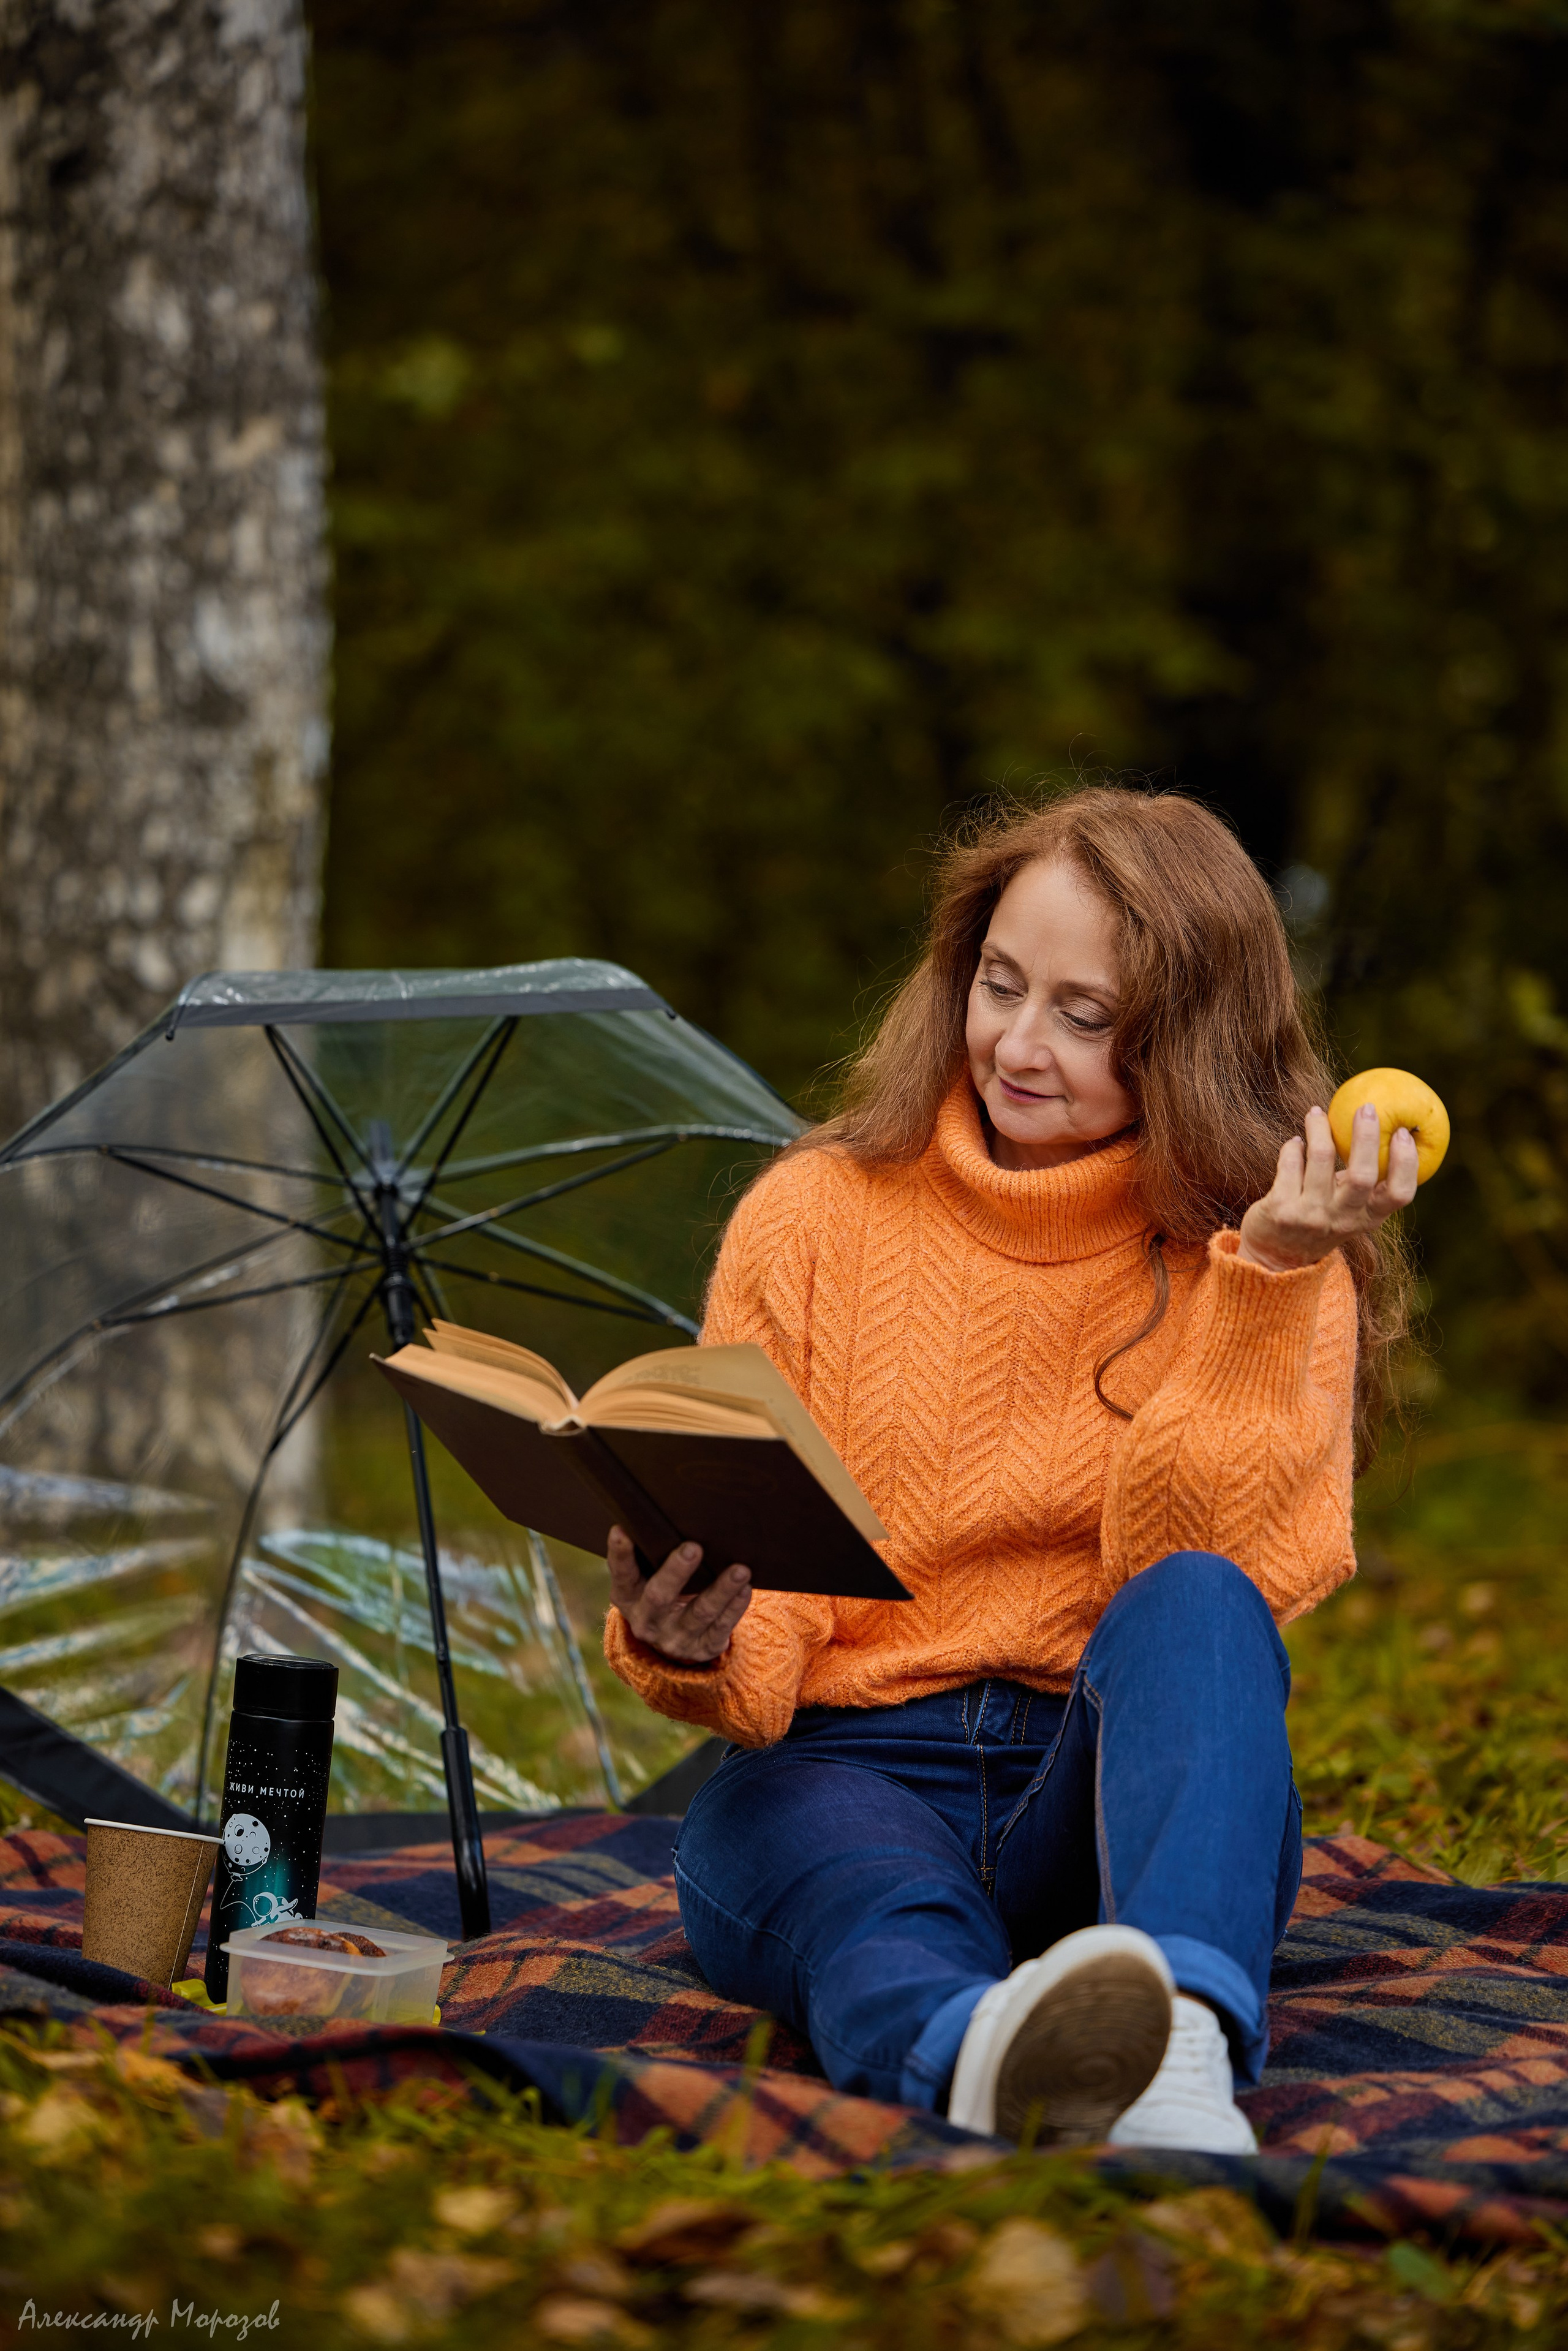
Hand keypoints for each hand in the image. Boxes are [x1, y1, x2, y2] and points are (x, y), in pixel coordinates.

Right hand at [606, 1526, 751, 1662]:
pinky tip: (745, 1588)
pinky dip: (734, 1607)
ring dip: (720, 1590)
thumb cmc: (663, 1590)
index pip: (622, 1574)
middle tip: (693, 1547)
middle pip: (659, 1596)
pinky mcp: (702, 1648)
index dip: (620, 1554)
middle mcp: (647, 1621)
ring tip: (740, 1570)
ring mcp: (675, 1638)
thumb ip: (653, 1556)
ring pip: (699, 1613)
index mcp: (628, 1597)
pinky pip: (720, 1628)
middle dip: (676, 1572)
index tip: (621, 1529)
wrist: (675, 1639)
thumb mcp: (647, 1579)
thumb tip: (675, 1513)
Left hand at [1237, 1102, 1417, 1271]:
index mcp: (1367, 1219)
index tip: (1404, 1133)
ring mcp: (1310, 1215)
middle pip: (1363, 1175)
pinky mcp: (1281, 1209)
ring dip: (1319, 1128)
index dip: (1406, 1163)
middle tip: (1366, 1108)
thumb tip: (1384, 1127)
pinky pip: (1290, 1162)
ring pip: (1321, 1158)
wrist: (1275, 1257)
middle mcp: (1341, 1220)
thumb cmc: (1320, 1220)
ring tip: (1316, 1113)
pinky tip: (1295, 1143)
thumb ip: (1366, 1184)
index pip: (1399, 1195)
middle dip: (1367, 1137)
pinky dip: (1293, 1146)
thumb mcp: (1349, 1211)